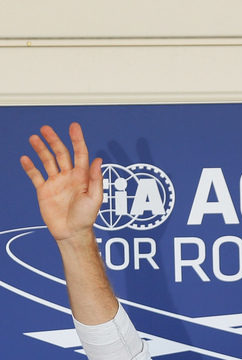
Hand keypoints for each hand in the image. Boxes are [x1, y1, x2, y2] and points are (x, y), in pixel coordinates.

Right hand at [21, 123, 103, 242]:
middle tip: (46, 129)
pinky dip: (30, 167)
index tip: (73, 126)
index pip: (80, 154)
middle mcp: (69, 177)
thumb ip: (95, 179)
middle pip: (61, 154)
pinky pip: (35, 176)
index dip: (77, 140)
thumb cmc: (86, 218)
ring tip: (34, 138)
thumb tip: (98, 160)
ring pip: (47, 161)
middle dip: (54, 140)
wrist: (71, 233)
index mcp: (82, 177)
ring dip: (40, 149)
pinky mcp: (44, 191)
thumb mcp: (95, 198)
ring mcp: (56, 183)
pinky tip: (25, 158)